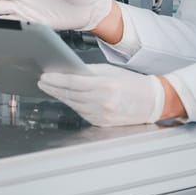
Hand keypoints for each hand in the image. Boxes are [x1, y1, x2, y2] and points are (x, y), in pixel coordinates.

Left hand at [38, 63, 164, 126]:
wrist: (152, 103)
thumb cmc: (133, 84)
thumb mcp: (110, 71)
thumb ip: (88, 71)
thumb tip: (68, 71)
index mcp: (105, 86)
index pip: (73, 82)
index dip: (56, 79)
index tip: (45, 76)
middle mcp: (102, 102)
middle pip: (70, 94)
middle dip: (53, 88)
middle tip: (42, 82)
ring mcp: (102, 115)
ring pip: (73, 105)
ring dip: (60, 96)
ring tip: (50, 89)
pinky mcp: (102, 123)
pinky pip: (81, 113)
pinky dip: (72, 105)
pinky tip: (66, 98)